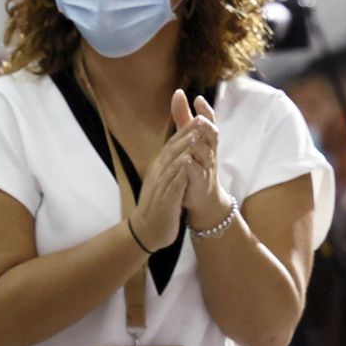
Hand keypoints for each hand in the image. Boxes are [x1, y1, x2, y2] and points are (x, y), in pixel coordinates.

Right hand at [128, 114, 194, 250]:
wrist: (147, 230)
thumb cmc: (158, 205)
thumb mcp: (163, 182)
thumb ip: (170, 166)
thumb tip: (180, 151)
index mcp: (159, 168)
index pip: (172, 145)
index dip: (183, 130)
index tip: (196, 115)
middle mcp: (158, 173)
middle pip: (172, 149)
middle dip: (186, 133)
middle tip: (199, 118)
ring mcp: (161, 185)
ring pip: (173, 163)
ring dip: (184, 148)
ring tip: (196, 135)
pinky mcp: (165, 199)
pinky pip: (174, 183)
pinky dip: (181, 171)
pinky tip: (189, 162)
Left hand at [173, 91, 230, 228]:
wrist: (202, 196)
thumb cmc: (196, 162)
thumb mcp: (189, 137)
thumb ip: (184, 117)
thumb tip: (178, 92)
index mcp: (207, 140)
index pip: (209, 122)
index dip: (206, 111)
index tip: (198, 98)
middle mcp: (210, 151)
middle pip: (213, 137)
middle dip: (207, 128)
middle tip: (199, 119)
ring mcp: (206, 167)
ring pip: (206, 155)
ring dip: (200, 146)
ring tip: (193, 137)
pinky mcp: (200, 182)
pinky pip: (198, 174)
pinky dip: (192, 167)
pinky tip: (186, 161)